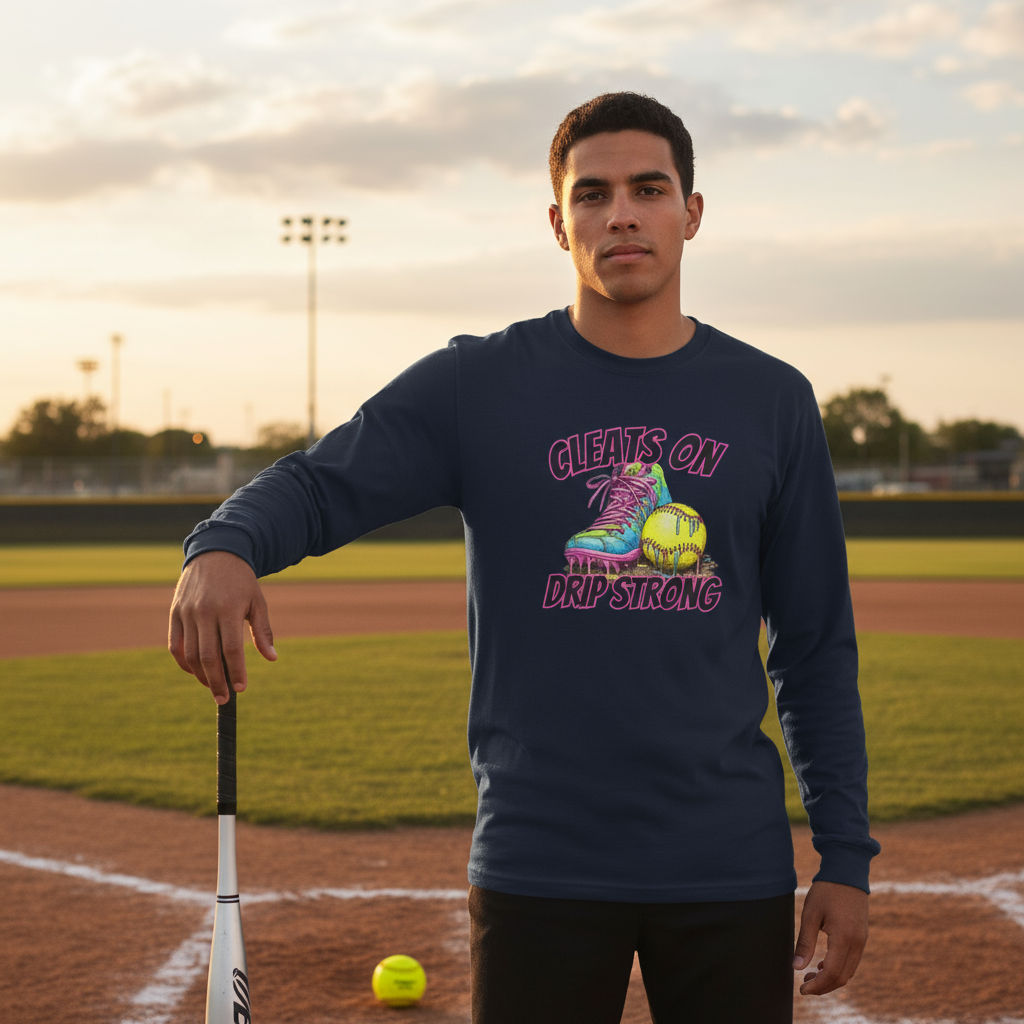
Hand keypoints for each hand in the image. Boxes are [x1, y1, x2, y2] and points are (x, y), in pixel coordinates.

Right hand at [168, 551, 276, 703]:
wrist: (216, 554)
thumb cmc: (241, 581)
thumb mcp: (257, 602)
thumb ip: (263, 631)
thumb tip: (271, 658)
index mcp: (229, 608)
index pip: (231, 649)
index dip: (236, 671)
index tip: (242, 688)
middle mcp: (205, 611)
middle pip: (207, 656)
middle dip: (217, 681)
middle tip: (225, 698)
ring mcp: (186, 612)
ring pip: (189, 654)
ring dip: (200, 676)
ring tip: (213, 687)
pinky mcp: (174, 613)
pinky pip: (175, 645)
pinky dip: (184, 663)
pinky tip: (196, 672)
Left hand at [793, 880, 868, 995]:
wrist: (847, 872)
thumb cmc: (826, 891)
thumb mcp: (810, 914)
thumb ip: (805, 942)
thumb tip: (797, 967)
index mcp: (844, 938)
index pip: (832, 973)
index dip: (817, 986)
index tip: (801, 989)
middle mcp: (857, 943)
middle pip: (843, 977)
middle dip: (823, 986)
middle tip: (804, 985)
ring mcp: (862, 940)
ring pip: (849, 971)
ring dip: (831, 979)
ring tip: (811, 976)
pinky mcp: (862, 936)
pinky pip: (852, 961)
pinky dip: (839, 968)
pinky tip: (823, 965)